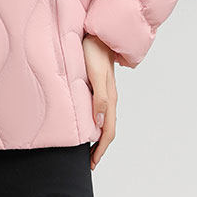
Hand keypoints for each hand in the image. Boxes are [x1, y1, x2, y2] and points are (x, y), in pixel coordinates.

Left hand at [82, 32, 117, 170]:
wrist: (98, 32)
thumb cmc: (94, 51)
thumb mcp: (96, 75)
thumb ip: (99, 97)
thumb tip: (99, 123)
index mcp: (110, 98)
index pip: (108, 131)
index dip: (100, 149)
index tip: (92, 164)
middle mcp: (109, 98)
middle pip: (108, 129)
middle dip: (99, 147)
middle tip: (88, 162)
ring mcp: (105, 91)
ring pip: (104, 120)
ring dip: (97, 136)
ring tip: (87, 148)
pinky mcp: (99, 85)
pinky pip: (99, 110)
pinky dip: (94, 122)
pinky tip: (86, 122)